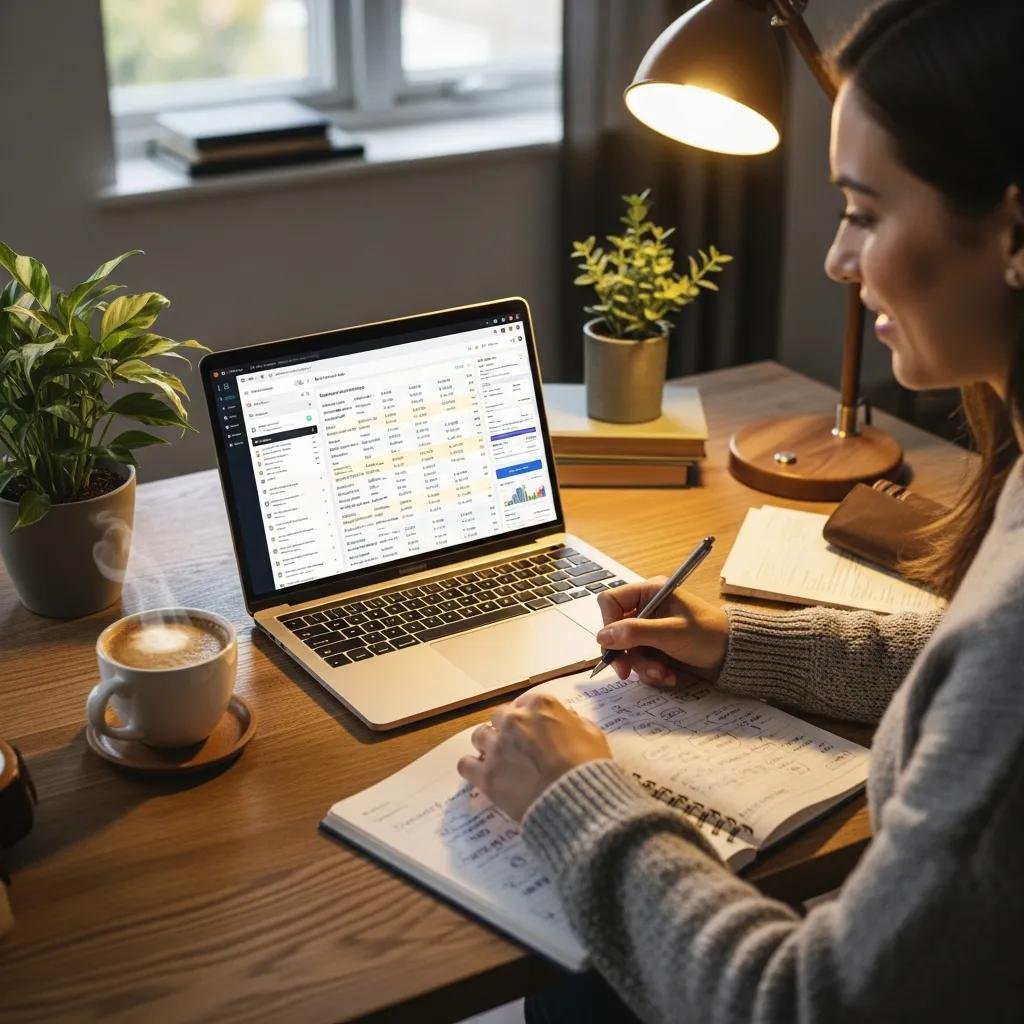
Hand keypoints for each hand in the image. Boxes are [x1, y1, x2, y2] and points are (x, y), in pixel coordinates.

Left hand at [456, 692, 610, 821]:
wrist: (577, 802)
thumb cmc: (589, 767)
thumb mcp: (592, 734)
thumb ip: (573, 721)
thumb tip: (564, 719)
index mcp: (540, 705)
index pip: (526, 702)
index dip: (530, 718)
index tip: (534, 730)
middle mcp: (514, 720)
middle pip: (500, 717)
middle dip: (507, 729)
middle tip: (518, 747)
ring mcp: (497, 746)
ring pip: (479, 736)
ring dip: (488, 745)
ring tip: (499, 760)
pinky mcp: (486, 774)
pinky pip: (465, 764)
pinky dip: (472, 768)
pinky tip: (481, 775)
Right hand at [595, 577, 728, 688]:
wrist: (735, 656)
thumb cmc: (709, 635)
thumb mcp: (671, 633)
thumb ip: (635, 632)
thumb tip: (602, 636)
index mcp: (650, 592)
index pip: (611, 602)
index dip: (608, 623)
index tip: (614, 646)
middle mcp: (647, 608)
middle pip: (616, 630)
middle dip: (626, 654)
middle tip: (626, 672)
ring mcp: (652, 629)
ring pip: (628, 650)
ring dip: (643, 666)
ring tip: (663, 673)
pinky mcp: (657, 647)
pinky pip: (641, 660)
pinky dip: (652, 671)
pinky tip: (669, 675)